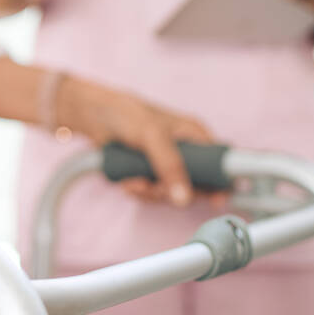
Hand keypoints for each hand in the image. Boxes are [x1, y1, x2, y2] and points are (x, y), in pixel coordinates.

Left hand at [56, 76, 215, 206]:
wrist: (92, 117)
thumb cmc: (125, 113)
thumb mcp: (152, 136)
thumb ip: (170, 165)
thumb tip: (185, 198)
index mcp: (195, 136)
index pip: (220, 164)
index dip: (221, 184)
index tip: (216, 201)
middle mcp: (185, 153)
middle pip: (195, 187)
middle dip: (172, 191)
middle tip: (154, 186)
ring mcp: (166, 165)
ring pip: (171, 194)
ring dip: (151, 193)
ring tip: (135, 180)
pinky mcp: (149, 174)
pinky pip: (151, 194)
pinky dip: (139, 191)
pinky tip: (128, 181)